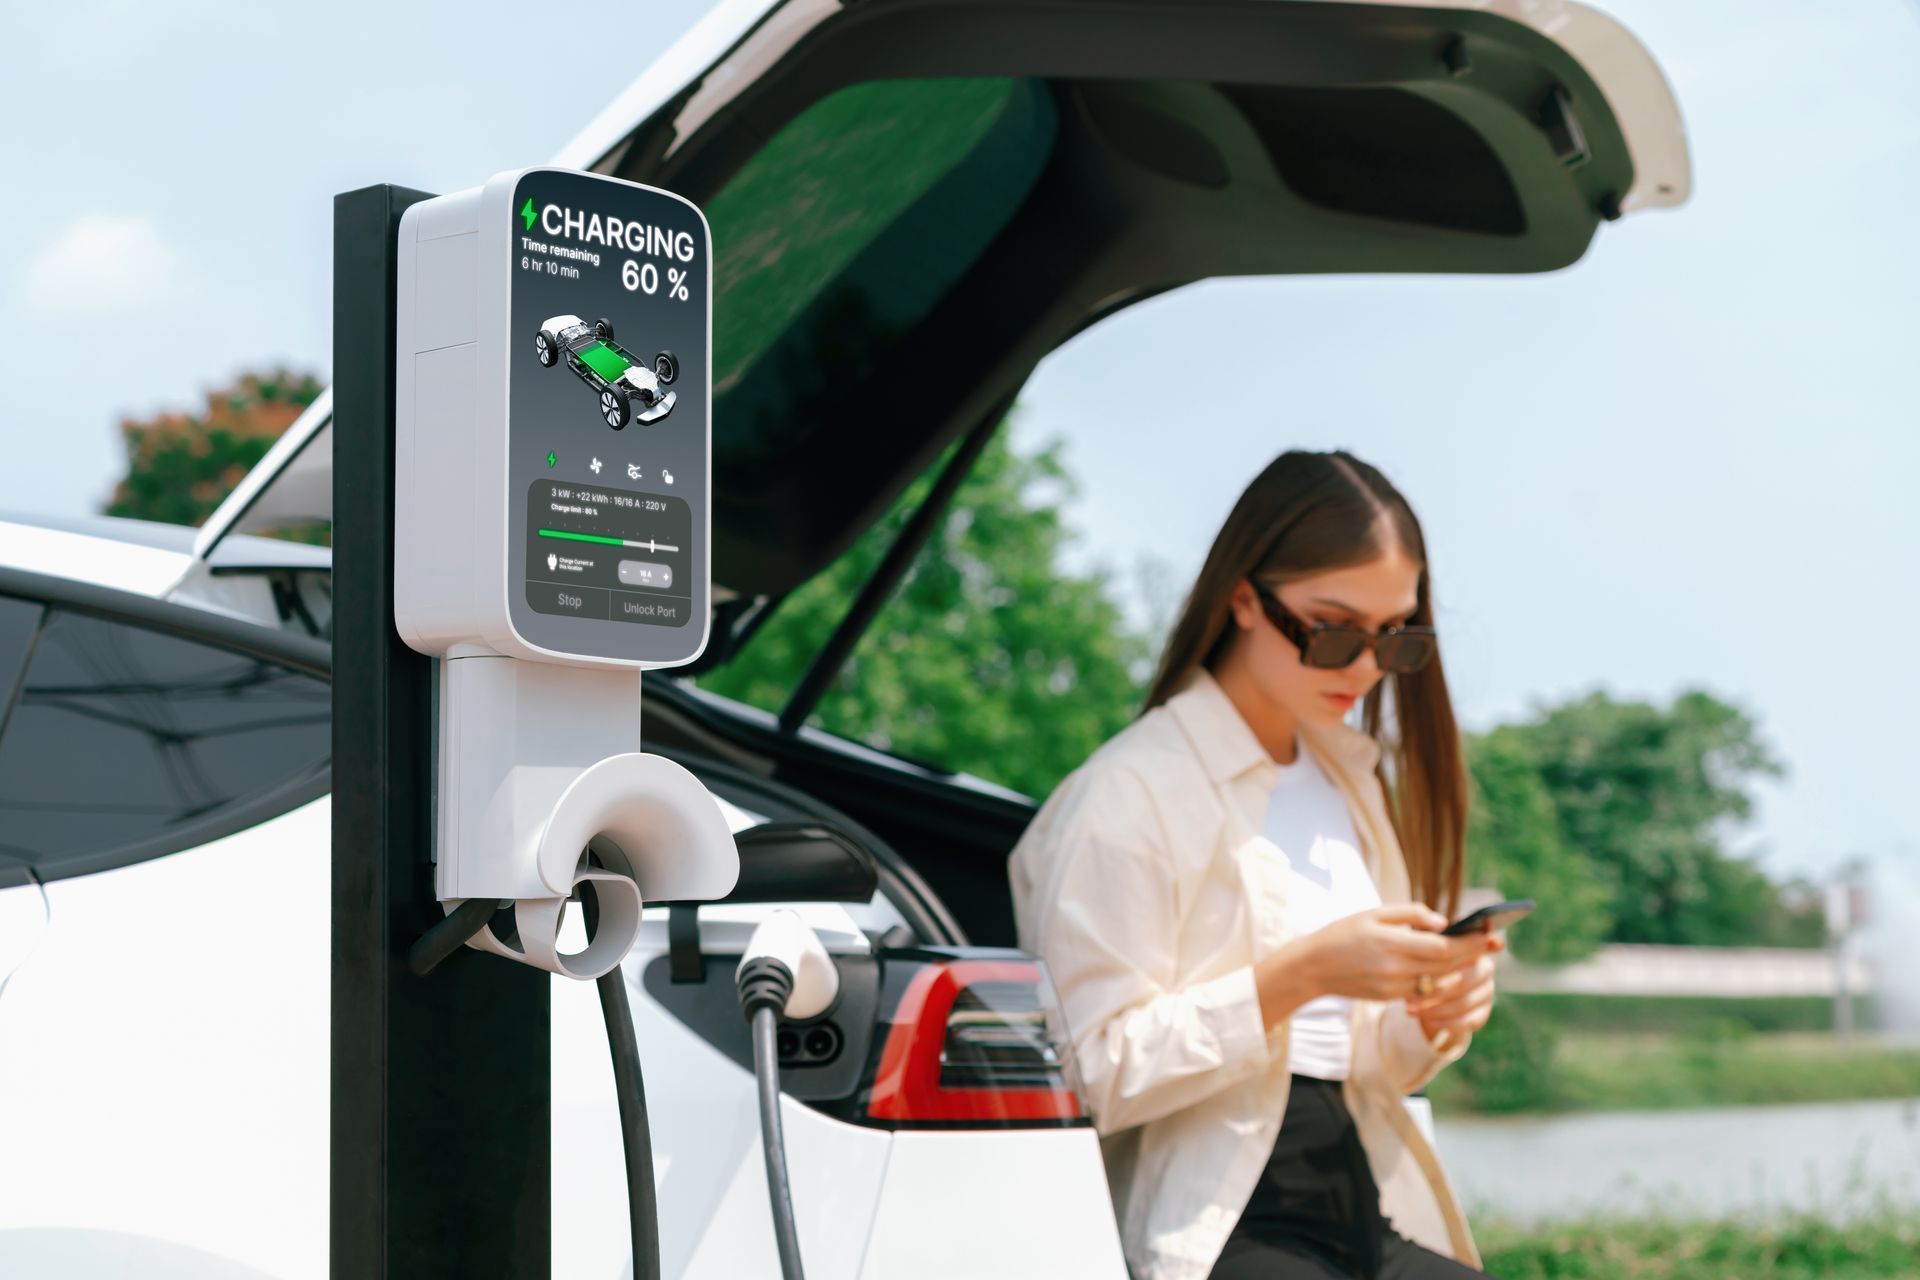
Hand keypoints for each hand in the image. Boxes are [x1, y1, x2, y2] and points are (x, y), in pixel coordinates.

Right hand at [1298, 904, 1492, 1001]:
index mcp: (1392, 943)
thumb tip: (1443, 922)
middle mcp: (1396, 969)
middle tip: (1494, 943)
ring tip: (1475, 954)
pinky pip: (1424, 989)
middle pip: (1447, 965)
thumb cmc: (1343, 933)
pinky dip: (1439, 979)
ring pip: (1439, 980)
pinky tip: (1449, 968)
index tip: (1492, 934)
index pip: (1443, 947)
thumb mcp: (1373, 913)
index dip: (1471, 943)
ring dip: (1460, 968)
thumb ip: (1410, 913)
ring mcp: (1394, 987)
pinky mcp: (1390, 997)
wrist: (1313, 967)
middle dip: (1472, 954)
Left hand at [1405, 933, 1504, 1038]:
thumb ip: (1429, 931)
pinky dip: (1448, 1023)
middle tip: (1409, 995)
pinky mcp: (1483, 1012)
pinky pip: (1471, 1021)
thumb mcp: (1421, 944)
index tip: (1447, 957)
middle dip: (1435, 990)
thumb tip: (1440, 924)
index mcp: (1473, 947)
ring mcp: (1487, 991)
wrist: (1429, 992)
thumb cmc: (1422, 961)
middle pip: (1465, 979)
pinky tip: (1428, 1022)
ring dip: (1436, 1008)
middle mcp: (1485, 967)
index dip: (1467, 949)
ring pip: (1465, 1002)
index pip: (1476, 946)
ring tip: (1411, 1009)